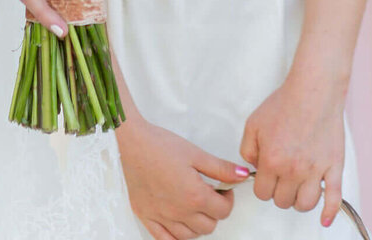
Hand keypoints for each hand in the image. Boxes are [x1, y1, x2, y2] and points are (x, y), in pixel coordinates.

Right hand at [116, 114, 244, 238]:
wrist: (128, 141)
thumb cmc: (159, 144)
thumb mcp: (194, 152)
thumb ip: (221, 168)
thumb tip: (243, 176)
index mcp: (194, 196)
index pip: (223, 210)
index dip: (228, 198)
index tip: (224, 188)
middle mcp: (180, 212)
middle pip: (209, 226)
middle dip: (214, 212)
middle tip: (208, 194)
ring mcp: (162, 217)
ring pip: (190, 236)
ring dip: (197, 225)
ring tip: (193, 206)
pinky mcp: (146, 216)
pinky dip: (175, 237)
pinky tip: (177, 224)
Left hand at [240, 69, 344, 226]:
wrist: (313, 91)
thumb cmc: (283, 104)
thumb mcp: (253, 123)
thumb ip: (248, 150)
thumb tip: (253, 168)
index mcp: (272, 161)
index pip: (262, 192)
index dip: (262, 185)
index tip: (265, 176)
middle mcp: (293, 171)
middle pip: (282, 201)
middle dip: (278, 191)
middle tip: (280, 177)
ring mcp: (316, 172)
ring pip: (305, 204)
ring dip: (298, 200)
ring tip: (296, 188)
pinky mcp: (334, 169)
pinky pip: (334, 199)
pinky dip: (329, 213)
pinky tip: (324, 220)